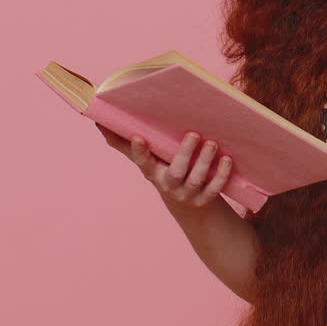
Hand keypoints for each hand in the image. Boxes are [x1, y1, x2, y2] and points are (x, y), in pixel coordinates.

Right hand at [95, 123, 232, 210]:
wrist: (186, 203)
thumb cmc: (163, 170)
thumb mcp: (146, 159)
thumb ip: (124, 142)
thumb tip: (98, 121)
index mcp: (152, 172)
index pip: (142, 162)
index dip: (139, 151)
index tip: (139, 137)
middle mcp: (168, 185)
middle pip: (175, 172)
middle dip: (185, 154)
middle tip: (194, 134)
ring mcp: (187, 194)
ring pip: (196, 180)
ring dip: (205, 162)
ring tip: (212, 143)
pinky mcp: (204, 199)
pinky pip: (214, 189)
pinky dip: (221, 175)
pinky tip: (227, 159)